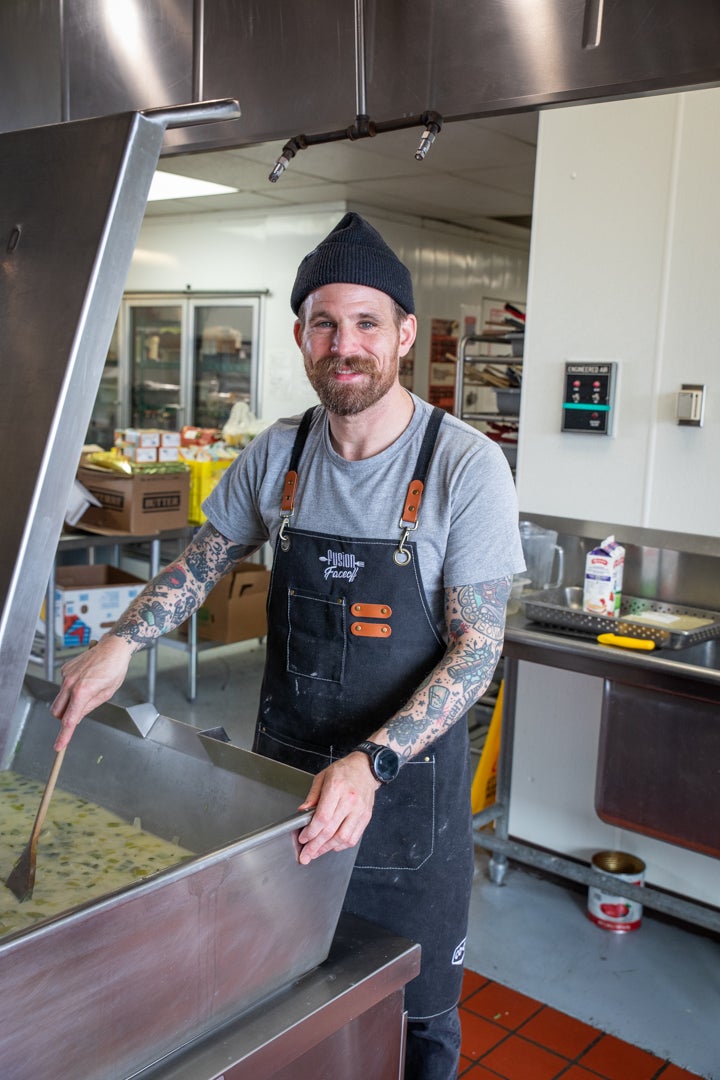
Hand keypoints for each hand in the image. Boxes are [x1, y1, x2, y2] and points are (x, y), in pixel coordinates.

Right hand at [50, 635, 134, 751]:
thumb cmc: (114, 670)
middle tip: (79, 713)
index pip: (69, 720)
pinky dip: (71, 689)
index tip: (58, 746)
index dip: (64, 736)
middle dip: (64, 717)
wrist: (112, 647)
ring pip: (59, 699)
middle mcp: (70, 683)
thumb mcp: (106, 693)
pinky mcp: (64, 669)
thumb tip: (76, 718)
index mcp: (82, 692)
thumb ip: (89, 708)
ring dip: (68, 702)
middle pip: (56, 712)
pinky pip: (63, 686)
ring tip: (88, 690)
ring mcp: (65, 675)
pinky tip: (85, 679)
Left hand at [296, 752, 379, 863]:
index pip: (322, 817)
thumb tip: (302, 812)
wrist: (365, 768)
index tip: (303, 839)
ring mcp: (359, 811)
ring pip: (342, 838)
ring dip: (327, 848)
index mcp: (336, 788)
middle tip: (306, 855)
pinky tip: (331, 846)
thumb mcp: (322, 777)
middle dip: (315, 846)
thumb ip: (312, 796)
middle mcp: (350, 801)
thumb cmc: (343, 771)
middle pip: (331, 830)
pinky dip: (341, 845)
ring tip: (316, 852)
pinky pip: (353, 838)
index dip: (311, 832)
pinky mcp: (366, 817)